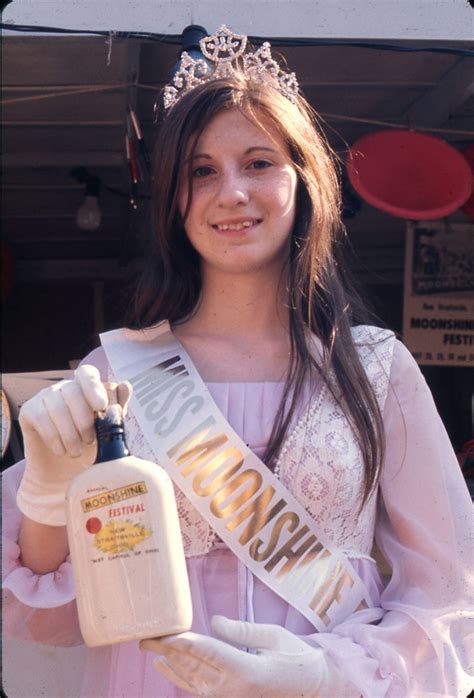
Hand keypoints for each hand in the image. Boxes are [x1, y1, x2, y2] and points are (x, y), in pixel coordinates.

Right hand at [17, 365, 130, 525]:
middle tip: (90, 441)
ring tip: (76, 451)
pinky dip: (54, 438)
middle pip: (73, 391)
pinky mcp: (29, 411)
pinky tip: (61, 451)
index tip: (101, 406)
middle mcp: (65, 388)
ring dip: (70, 433)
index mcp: (86, 389)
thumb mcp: (108, 432)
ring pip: (57, 406)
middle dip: (84, 419)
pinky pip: (41, 418)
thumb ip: (117, 410)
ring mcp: (45, 397)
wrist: (62, 474)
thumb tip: (126, 386)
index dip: (94, 387)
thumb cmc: (89, 450)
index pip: (87, 373)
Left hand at [141, 616, 357, 696]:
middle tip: (144, 632)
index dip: (183, 641)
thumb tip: (214, 622)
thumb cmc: (297, 658)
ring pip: (190, 677)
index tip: (164, 631)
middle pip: (193, 665)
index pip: (208, 652)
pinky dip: (177, 677)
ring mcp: (228, 696)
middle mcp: (232, 688)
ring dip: (167, 660)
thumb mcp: (275, 638)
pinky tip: (163, 666)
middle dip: (166, 648)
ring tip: (148, 645)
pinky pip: (197, 688)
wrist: (311, 688)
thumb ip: (243, 631)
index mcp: (247, 671)